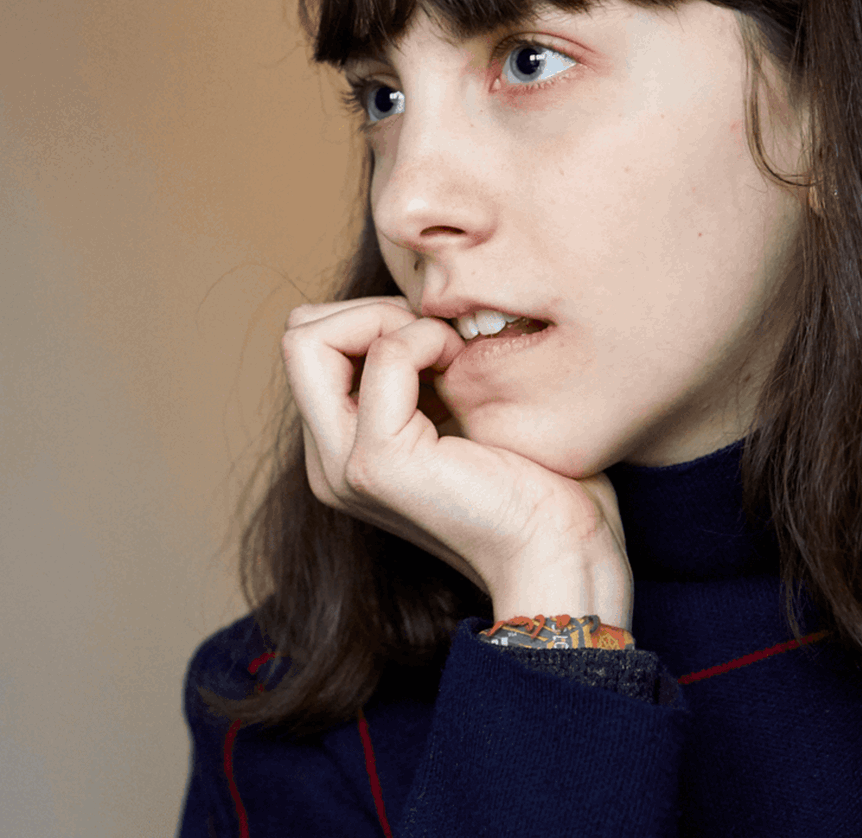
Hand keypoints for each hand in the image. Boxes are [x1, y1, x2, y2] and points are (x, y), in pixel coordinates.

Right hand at [283, 296, 633, 628]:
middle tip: (438, 340)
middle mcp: (327, 461)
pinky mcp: (377, 462)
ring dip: (390, 321)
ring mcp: (343, 465)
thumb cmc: (536, 482)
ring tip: (450, 354)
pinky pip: (382, 357)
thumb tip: (413, 307)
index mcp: (340, 452)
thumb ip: (416, 372)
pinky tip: (465, 366)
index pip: (311, 344)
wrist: (563, 554)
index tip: (437, 341)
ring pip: (311, 337)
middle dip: (368, 311)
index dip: (369, 319)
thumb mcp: (457, 411)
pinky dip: (425, 340)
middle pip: (297, 335)